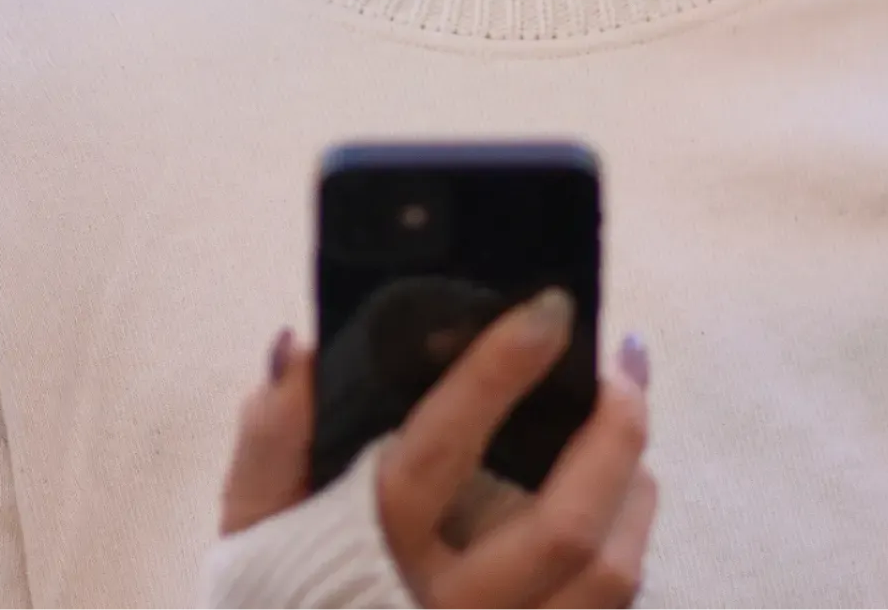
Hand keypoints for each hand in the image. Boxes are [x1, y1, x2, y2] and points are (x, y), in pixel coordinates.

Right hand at [221, 290, 657, 608]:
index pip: (440, 451)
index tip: (548, 309)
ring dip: (633, 486)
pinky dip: (628, 538)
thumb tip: (299, 347)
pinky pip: (610, 608)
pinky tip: (623, 491)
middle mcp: (447, 606)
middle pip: (561, 526)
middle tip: (621, 361)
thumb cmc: (285, 595)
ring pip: (605, 575)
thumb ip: (270, 439)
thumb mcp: (254, 526)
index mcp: (370, 553)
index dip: (497, 374)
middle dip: (612, 432)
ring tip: (627, 419)